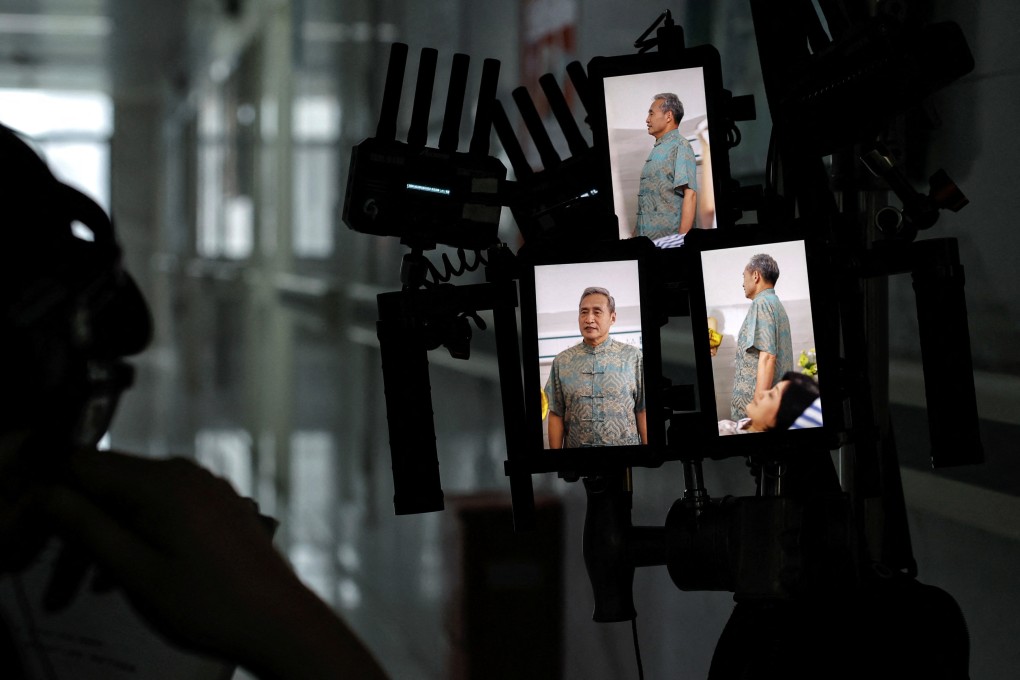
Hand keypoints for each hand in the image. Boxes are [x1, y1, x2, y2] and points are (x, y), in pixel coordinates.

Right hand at [39, 450, 386, 678]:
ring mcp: (208, 485)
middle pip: (110, 482)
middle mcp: (185, 471)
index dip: (53, 495)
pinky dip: (142, 533)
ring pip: (138, 498)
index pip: (84, 464)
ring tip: (94, 587)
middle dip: (80, 523)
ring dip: (110, 534)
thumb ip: (88, 527)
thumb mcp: (135, 572)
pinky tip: (134, 572)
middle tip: (64, 577)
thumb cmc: (209, 603)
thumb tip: (49, 492)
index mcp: (161, 481)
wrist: (280, 622)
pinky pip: (168, 506)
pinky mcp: (221, 503)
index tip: (38, 534)